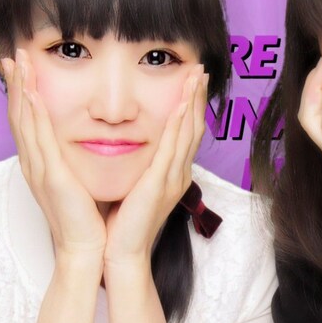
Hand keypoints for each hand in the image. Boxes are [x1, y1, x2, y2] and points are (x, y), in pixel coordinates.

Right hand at [2, 50, 106, 261]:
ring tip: (18, 63)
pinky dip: (34, 114)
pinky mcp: (52, 176)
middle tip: (13, 56)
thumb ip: (76, 162)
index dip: (24, 94)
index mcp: (43, 164)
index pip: (30, 122)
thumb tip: (89, 142)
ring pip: (26, 122)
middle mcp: (36, 164)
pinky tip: (31, 93)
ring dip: (21, 90)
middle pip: (21, 116)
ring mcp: (40, 169)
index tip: (23, 69)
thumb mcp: (79, 181)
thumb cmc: (87, 217)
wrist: (88, 247)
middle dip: (17, 84)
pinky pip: (40, 139)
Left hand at [103, 65, 206, 265]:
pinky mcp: (160, 183)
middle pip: (194, 127)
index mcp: (174, 173)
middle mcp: (179, 173)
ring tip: (195, 77)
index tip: (191, 82)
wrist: (121, 252)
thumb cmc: (124, 223)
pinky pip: (172, 148)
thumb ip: (142, 167)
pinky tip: (181, 105)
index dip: (191, 106)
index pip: (187, 133)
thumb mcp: (136, 188)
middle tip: (200, 70)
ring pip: (188, 133)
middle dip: (197, 97)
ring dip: (192, 102)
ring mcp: (173, 178)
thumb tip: (136, 148)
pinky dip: (178, 124)